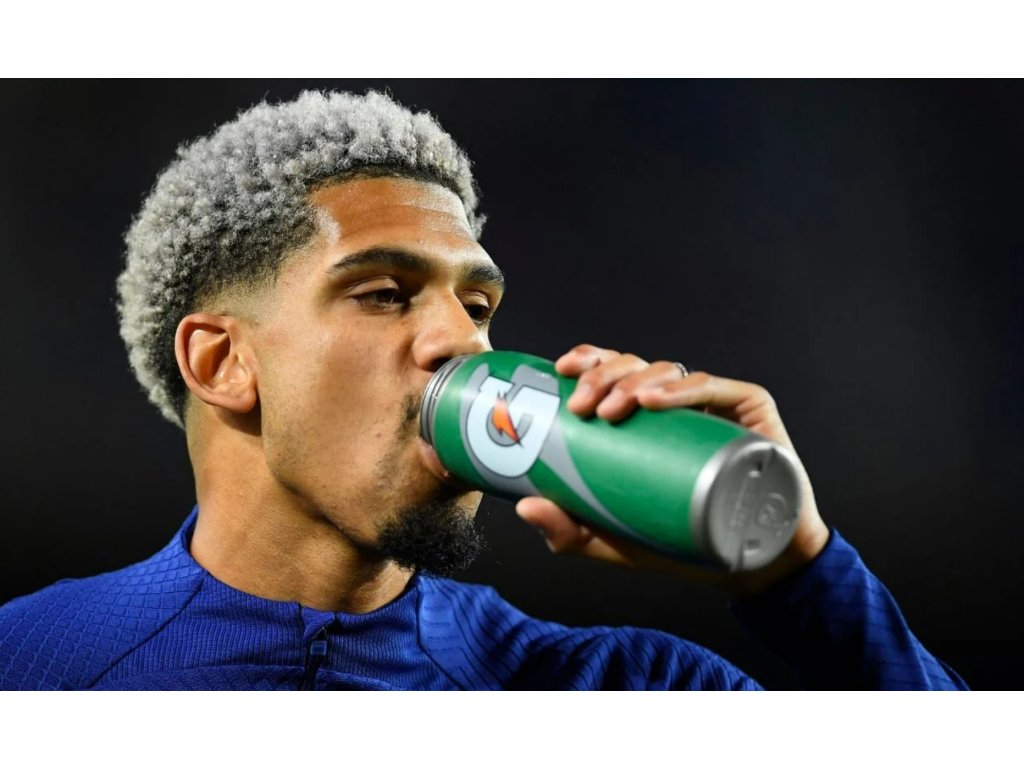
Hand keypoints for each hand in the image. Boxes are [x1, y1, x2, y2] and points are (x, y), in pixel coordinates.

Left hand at [514, 344, 829, 596]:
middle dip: (603, 376)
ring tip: (614, 408)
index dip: (588, 361)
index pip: (612, 373)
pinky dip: (682, 389)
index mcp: (644, 418)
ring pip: (669, 370)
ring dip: (635, 380)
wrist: (751, 561)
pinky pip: (715, 388)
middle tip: (583, 406)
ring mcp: (714, 404)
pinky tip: (655, 401)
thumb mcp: (614, 539)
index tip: (561, 371)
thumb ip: (570, 529)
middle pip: (635, 366)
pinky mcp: (749, 409)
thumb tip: (524, 506)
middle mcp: (677, 403)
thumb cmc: (680, 540)